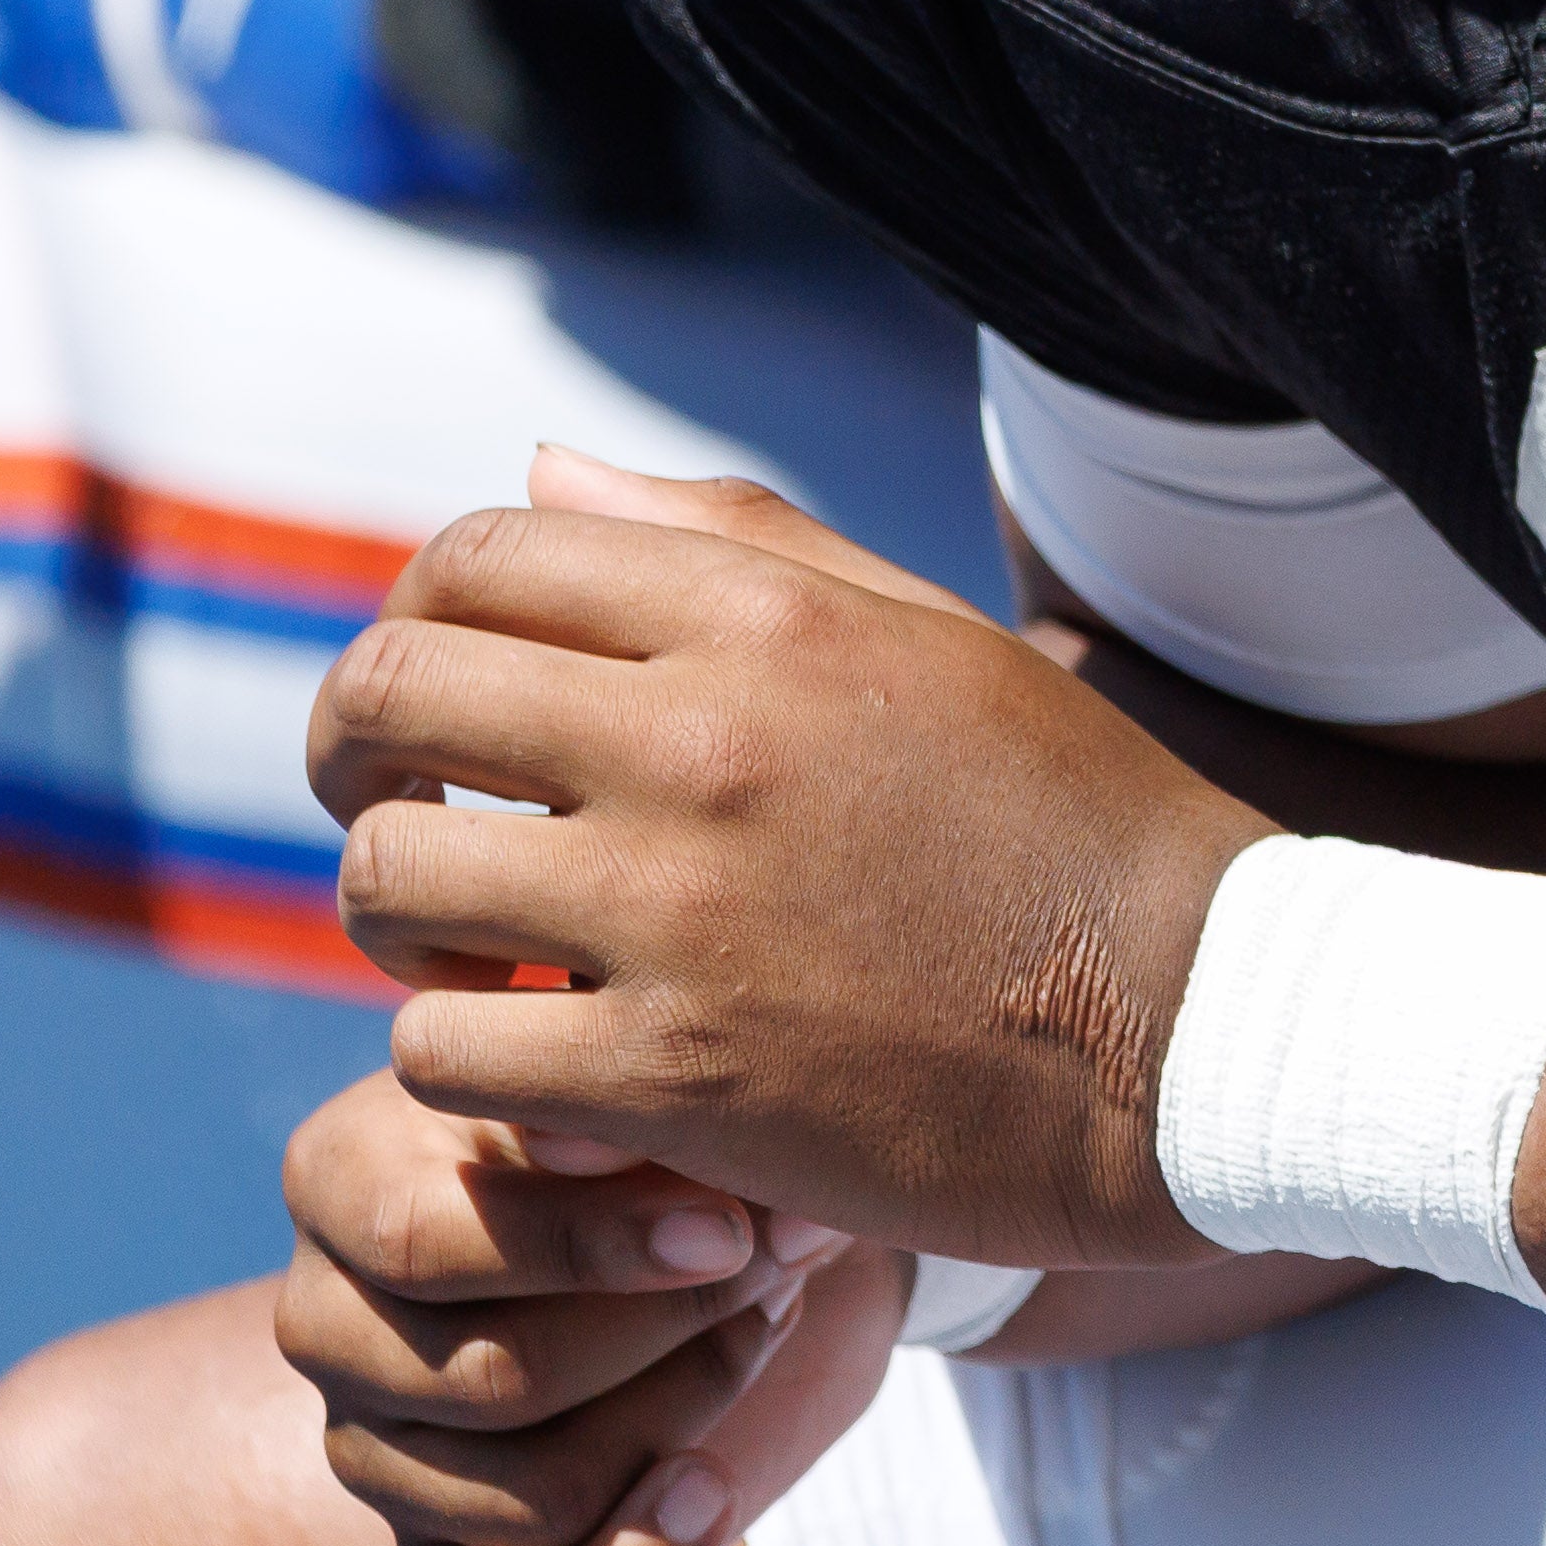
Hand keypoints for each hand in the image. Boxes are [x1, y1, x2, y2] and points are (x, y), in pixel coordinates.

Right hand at [274, 1068, 892, 1545]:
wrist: (709, 1209)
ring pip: (533, 1492)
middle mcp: (326, 1320)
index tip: (731, 1227)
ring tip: (766, 1322)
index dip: (587, 1246)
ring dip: (686, 1413)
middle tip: (784, 1261)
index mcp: (338, 1175)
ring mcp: (373, 1445)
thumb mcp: (631, 1096)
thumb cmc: (648, 1125)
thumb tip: (591, 1131)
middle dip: (669, 1330)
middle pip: (493, 1379)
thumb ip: (608, 1116)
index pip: (425, 1242)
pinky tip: (707, 1488)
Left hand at [311, 449, 1275, 1264]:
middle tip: (388, 807)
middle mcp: (701, 740)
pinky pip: (441, 1050)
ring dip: (395, 917)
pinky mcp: (673, 1079)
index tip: (440, 693)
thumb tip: (534, 466)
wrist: (1194, 1033)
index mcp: (763, 616)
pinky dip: (454, 1057)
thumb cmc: (1066, 821)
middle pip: (393, 695)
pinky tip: (530, 1057)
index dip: (416, 617)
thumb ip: (726, 540)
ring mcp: (677, 915)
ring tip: (464, 947)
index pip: (478, 556)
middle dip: (351, 752)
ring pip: (388, 880)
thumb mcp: (921, 636)